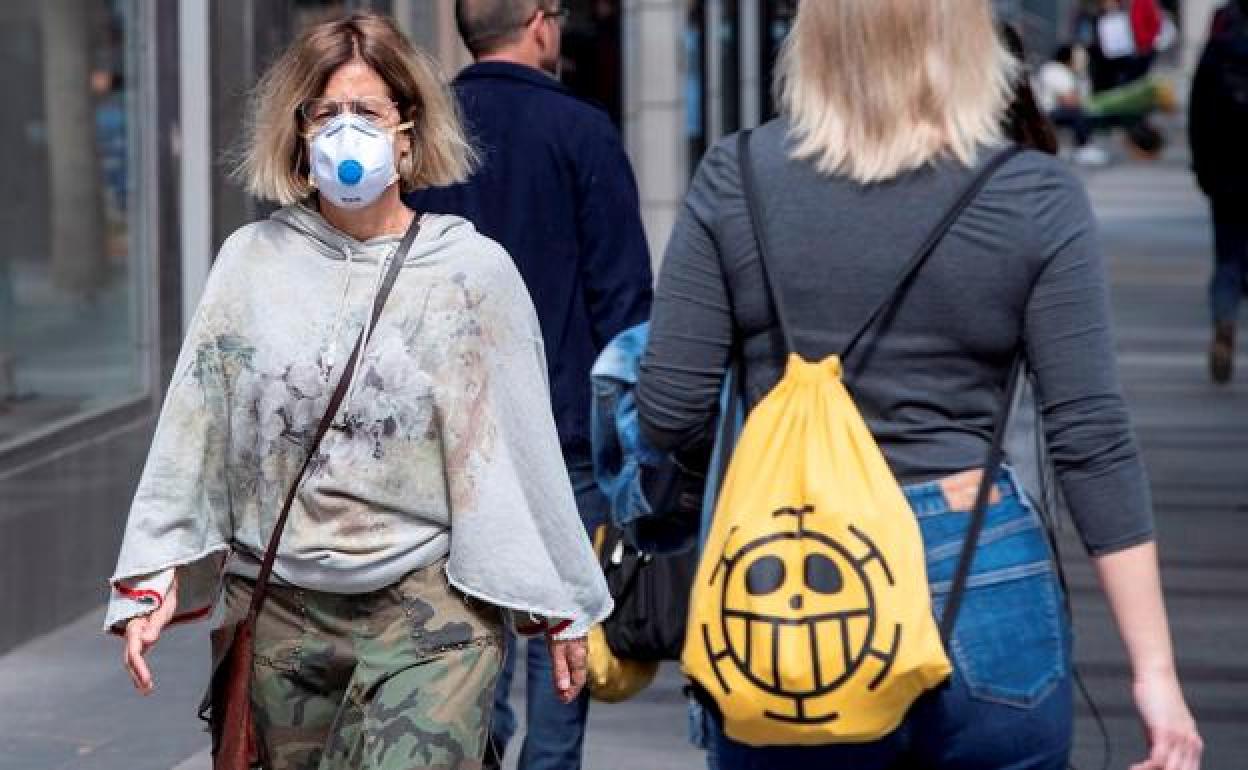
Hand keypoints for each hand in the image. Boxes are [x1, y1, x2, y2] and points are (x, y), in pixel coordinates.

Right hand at [122, 576, 177, 694]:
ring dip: (137, 673)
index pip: (134, 652)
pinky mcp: (141, 635)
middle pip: (130, 657)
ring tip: (146, 690)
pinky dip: (140, 666)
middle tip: (147, 691)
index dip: (140, 668)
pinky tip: (145, 679)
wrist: (161, 581)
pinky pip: (137, 653)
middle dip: (137, 674)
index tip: (147, 681)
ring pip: (132, 657)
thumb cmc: (164, 593)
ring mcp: (136, 634)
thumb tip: (147, 642)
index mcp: (135, 626)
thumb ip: (154, 624)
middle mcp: (132, 631)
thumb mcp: (164, 607)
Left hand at [547, 635, 587, 704]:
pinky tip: (564, 664)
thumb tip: (564, 690)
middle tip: (561, 695)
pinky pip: (574, 656)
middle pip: (578, 673)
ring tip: (561, 683)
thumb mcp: (557, 651)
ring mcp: (579, 644)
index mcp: (579, 657)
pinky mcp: (576, 636)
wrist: (565, 606)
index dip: (571, 691)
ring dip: (569, 676)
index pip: (578, 680)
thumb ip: (561, 670)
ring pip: (576, 664)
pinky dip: (569, 665)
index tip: (563, 700)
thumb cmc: (560, 628)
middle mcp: (582, 652)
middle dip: (570, 686)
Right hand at [1129, 671, 1202, 769]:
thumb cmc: (1158, 693)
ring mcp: (1178, 737)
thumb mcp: (1161, 723)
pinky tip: (1135, 767)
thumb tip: (1155, 757)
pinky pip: (1158, 759)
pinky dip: (1146, 767)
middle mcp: (1189, 740)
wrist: (1155, 672)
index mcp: (1192, 740)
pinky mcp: (1164, 731)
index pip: (1188, 768)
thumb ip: (1161, 741)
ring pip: (1170, 769)